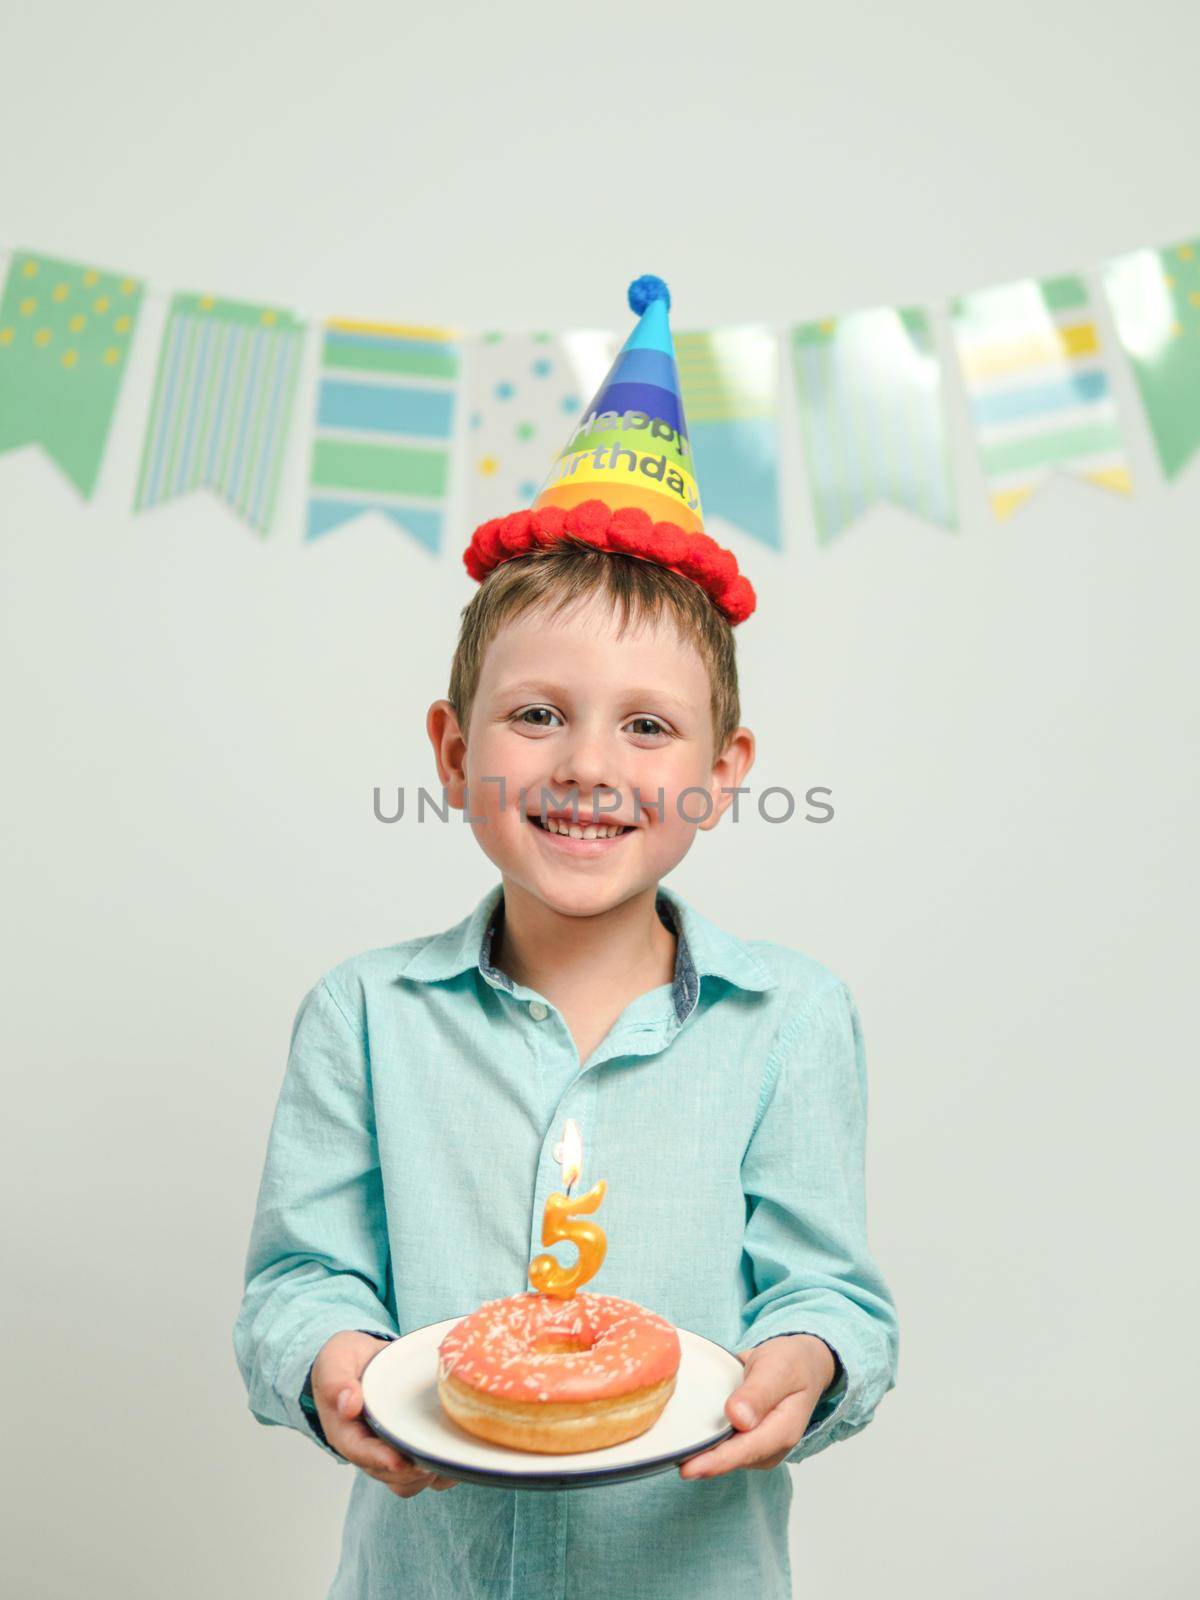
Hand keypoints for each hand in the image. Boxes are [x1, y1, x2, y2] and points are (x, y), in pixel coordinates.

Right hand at [312, 1331, 459, 1496]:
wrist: (363, 1361)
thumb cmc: (346, 1362)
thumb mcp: (336, 1360)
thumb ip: (336, 1380)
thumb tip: (347, 1404)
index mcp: (345, 1432)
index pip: (360, 1452)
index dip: (380, 1459)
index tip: (399, 1460)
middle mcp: (367, 1449)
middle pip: (388, 1473)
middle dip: (410, 1470)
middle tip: (434, 1457)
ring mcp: (390, 1452)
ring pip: (408, 1481)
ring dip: (428, 1474)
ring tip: (448, 1456)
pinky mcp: (410, 1450)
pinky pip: (426, 1474)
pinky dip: (443, 1470)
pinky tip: (459, 1453)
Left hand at [678, 1334, 836, 1479]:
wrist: (801, 1364)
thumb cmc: (791, 1363)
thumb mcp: (778, 1368)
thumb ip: (759, 1392)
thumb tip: (738, 1419)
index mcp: (783, 1431)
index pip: (745, 1451)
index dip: (716, 1462)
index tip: (688, 1468)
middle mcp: (769, 1447)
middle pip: (730, 1459)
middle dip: (700, 1461)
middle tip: (665, 1458)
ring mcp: (756, 1447)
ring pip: (723, 1454)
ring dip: (699, 1452)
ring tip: (668, 1447)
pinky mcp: (744, 1440)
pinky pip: (721, 1445)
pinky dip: (704, 1441)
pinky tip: (684, 1434)